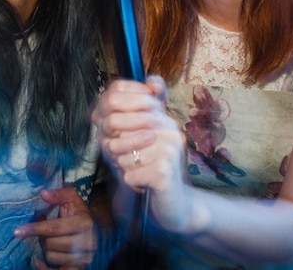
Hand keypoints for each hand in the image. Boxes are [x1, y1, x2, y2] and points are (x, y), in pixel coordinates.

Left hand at [14, 187, 95, 268]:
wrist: (98, 229)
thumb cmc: (80, 213)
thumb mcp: (72, 199)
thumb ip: (59, 194)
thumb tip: (43, 194)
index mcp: (83, 223)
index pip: (53, 228)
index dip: (34, 229)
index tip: (18, 231)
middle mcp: (86, 242)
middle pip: (51, 244)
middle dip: (44, 238)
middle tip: (46, 233)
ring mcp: (84, 257)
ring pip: (52, 257)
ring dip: (48, 249)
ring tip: (53, 242)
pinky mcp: (81, 268)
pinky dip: (46, 269)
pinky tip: (39, 263)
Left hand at [92, 76, 193, 233]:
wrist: (176, 203)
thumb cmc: (154, 169)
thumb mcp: (143, 139)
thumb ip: (132, 116)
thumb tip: (131, 90)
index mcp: (163, 118)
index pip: (125, 113)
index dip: (116, 131)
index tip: (124, 143)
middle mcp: (170, 129)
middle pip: (120, 135)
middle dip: (119, 151)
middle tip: (133, 161)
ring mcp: (169, 150)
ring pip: (122, 156)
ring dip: (126, 168)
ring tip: (141, 172)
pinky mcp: (164, 172)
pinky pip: (129, 175)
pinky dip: (132, 182)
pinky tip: (146, 184)